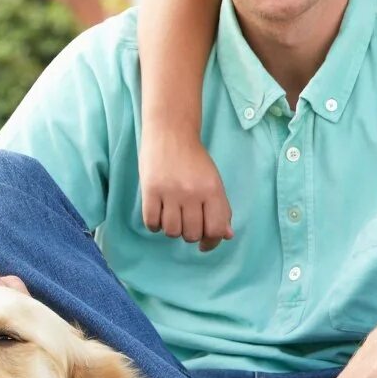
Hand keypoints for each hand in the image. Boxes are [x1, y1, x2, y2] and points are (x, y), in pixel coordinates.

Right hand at [139, 134, 233, 251]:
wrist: (171, 134)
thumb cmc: (195, 161)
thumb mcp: (214, 182)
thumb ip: (221, 209)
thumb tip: (226, 236)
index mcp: (213, 191)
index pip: (216, 230)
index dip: (212, 242)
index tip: (205, 243)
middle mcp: (193, 193)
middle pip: (192, 234)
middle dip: (190, 234)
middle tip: (187, 223)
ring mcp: (170, 192)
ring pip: (171, 232)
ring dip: (172, 230)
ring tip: (173, 217)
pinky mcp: (150, 190)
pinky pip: (152, 223)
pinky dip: (155, 225)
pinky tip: (159, 215)